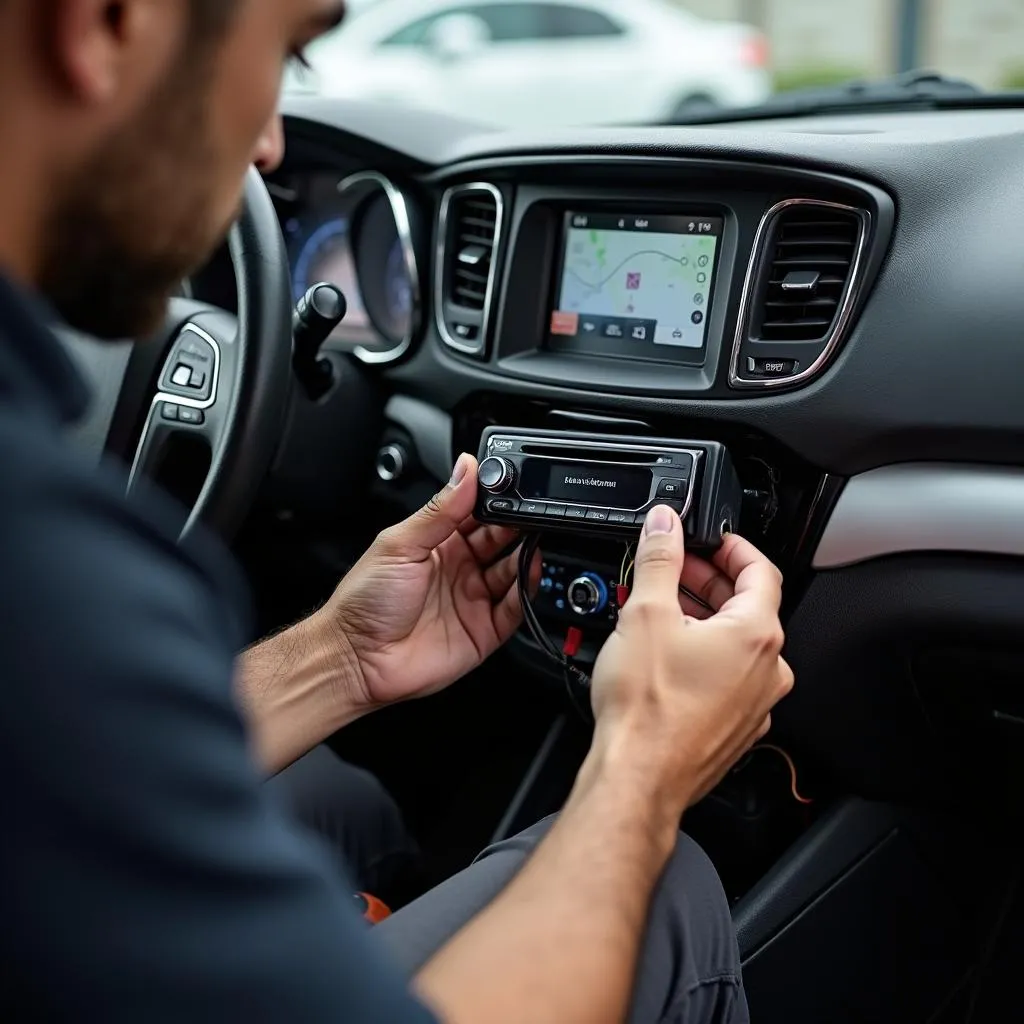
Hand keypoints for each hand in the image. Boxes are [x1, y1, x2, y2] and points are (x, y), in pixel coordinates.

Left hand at [325, 454, 535, 709]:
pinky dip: (527, 592)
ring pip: (512, 572)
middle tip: (530, 513)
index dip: (495, 501)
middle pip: (500, 541)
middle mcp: (458, 569)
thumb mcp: (401, 543)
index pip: (476, 514)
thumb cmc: (365, 601)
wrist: (356, 659)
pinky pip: (515, 610)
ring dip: (525, 555)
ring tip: (532, 542)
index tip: (512, 486)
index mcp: (437, 543)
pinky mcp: (483, 631)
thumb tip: (465, 469)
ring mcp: (472, 599)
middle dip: (517, 525)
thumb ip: (440, 509)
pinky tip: (528, 575)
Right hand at [589, 504, 793, 812]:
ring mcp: (754, 704)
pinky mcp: (735, 728)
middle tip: (673, 570)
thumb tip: (665, 524)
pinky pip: (727, 678)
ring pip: (736, 645)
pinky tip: (665, 656)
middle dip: (708, 581)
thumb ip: (660, 558)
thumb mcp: (645, 613)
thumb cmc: (647, 709)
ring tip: (661, 611)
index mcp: (757, 635)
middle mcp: (767, 671)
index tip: (709, 539)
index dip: (733, 547)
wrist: (638, 777)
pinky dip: (702, 656)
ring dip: (703, 619)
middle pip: (747, 607)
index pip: (761, 571)